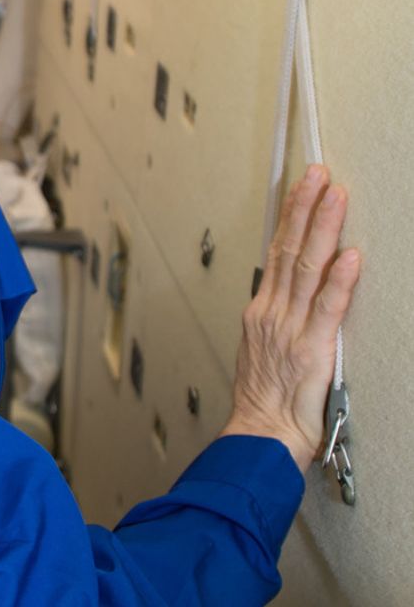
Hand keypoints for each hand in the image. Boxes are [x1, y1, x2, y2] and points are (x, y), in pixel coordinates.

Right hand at [221, 165, 360, 469]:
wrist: (260, 437)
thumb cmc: (267, 404)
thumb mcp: (268, 353)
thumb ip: (284, 323)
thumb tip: (302, 301)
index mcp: (262, 313)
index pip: (278, 253)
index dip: (291, 217)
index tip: (304, 187)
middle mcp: (271, 313)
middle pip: (289, 250)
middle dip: (304, 207)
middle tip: (318, 173)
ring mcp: (288, 329)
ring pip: (305, 269)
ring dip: (321, 229)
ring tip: (335, 196)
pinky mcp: (309, 350)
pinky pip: (326, 309)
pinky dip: (339, 282)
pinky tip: (349, 256)